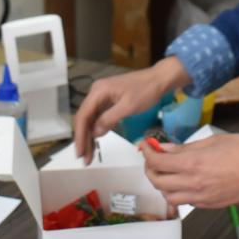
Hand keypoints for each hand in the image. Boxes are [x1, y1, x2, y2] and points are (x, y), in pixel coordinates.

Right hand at [72, 57, 190, 163]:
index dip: (80, 136)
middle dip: (83, 139)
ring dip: (89, 137)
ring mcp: (101, 96)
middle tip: (84, 159)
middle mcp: (96, 92)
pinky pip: (98, 117)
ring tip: (89, 155)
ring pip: (90, 119)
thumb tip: (94, 134)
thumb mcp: (128, 106)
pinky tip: (96, 142)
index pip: (83, 116)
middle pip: (84, 118)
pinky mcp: (108, 100)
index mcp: (98, 91)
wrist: (159, 79)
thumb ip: (109, 119)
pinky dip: (97, 130)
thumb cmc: (146, 91)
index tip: (80, 153)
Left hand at [140, 133, 238, 208]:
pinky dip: (177, 194)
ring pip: (168, 197)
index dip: (147, 153)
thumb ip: (185, 148)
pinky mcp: (209, 205)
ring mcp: (200, 197)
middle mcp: (193, 183)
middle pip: (157, 181)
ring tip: (166, 173)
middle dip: (150, 169)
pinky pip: (185, 202)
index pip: (157, 162)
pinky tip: (183, 183)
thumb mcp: (211, 141)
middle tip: (153, 159)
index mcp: (192, 163)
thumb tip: (166, 148)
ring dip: (162, 184)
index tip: (146, 146)